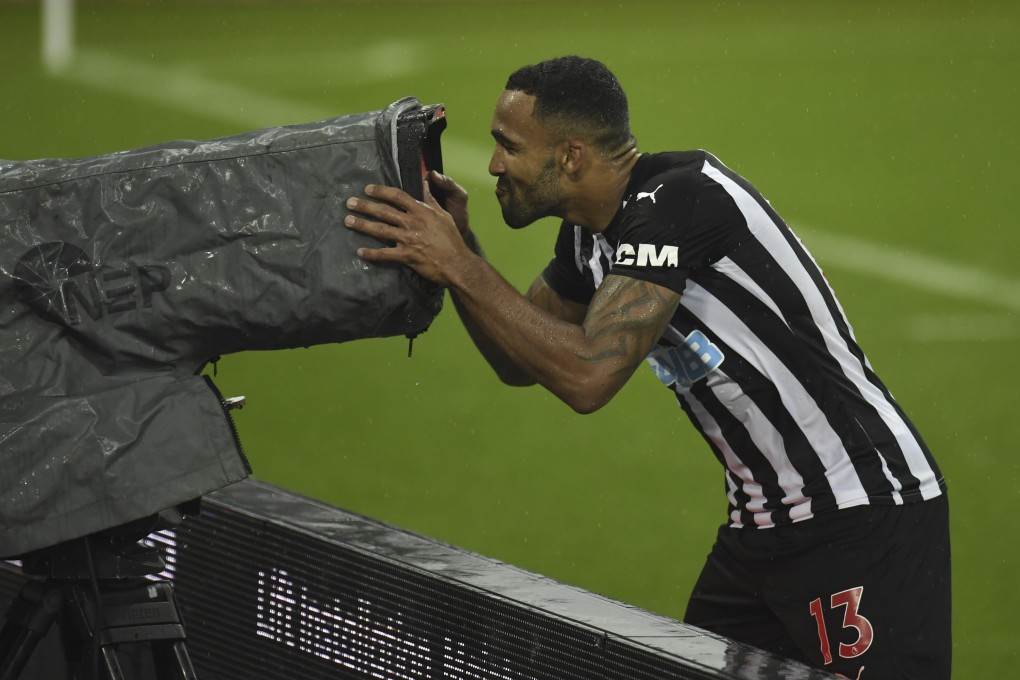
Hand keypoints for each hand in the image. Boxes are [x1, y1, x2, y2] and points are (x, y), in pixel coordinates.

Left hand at [344, 181, 474, 287]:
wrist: (457, 263)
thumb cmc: (452, 239)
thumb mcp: (444, 215)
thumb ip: (431, 199)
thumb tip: (425, 181)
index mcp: (421, 211)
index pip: (397, 196)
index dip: (380, 191)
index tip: (367, 189)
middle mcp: (412, 223)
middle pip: (383, 211)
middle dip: (364, 206)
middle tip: (349, 203)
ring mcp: (408, 240)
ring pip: (380, 230)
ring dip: (362, 225)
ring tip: (348, 221)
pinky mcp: (406, 256)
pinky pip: (384, 254)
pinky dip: (371, 253)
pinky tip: (360, 252)